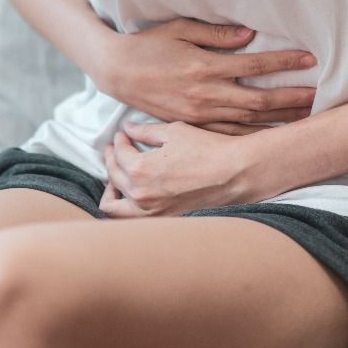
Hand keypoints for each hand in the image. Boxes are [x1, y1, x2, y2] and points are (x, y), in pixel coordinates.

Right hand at [95, 18, 316, 134]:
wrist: (116, 72)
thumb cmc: (148, 45)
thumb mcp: (180, 29)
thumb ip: (216, 35)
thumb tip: (250, 35)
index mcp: (205, 67)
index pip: (254, 65)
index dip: (284, 62)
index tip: (309, 60)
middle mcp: (206, 94)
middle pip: (258, 100)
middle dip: (291, 98)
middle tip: (319, 96)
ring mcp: (199, 114)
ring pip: (247, 121)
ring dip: (278, 120)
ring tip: (305, 117)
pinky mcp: (192, 125)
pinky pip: (228, 135)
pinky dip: (252, 136)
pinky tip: (272, 136)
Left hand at [98, 120, 250, 217]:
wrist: (236, 173)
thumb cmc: (209, 149)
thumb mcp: (174, 132)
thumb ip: (145, 131)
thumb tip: (128, 128)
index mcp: (140, 169)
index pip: (118, 153)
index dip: (119, 140)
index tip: (123, 134)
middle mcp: (141, 194)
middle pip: (113, 175)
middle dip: (111, 159)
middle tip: (116, 149)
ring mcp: (151, 211)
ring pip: (113, 206)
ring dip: (111, 189)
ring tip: (116, 176)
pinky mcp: (163, 219)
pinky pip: (132, 218)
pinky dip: (125, 206)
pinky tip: (133, 192)